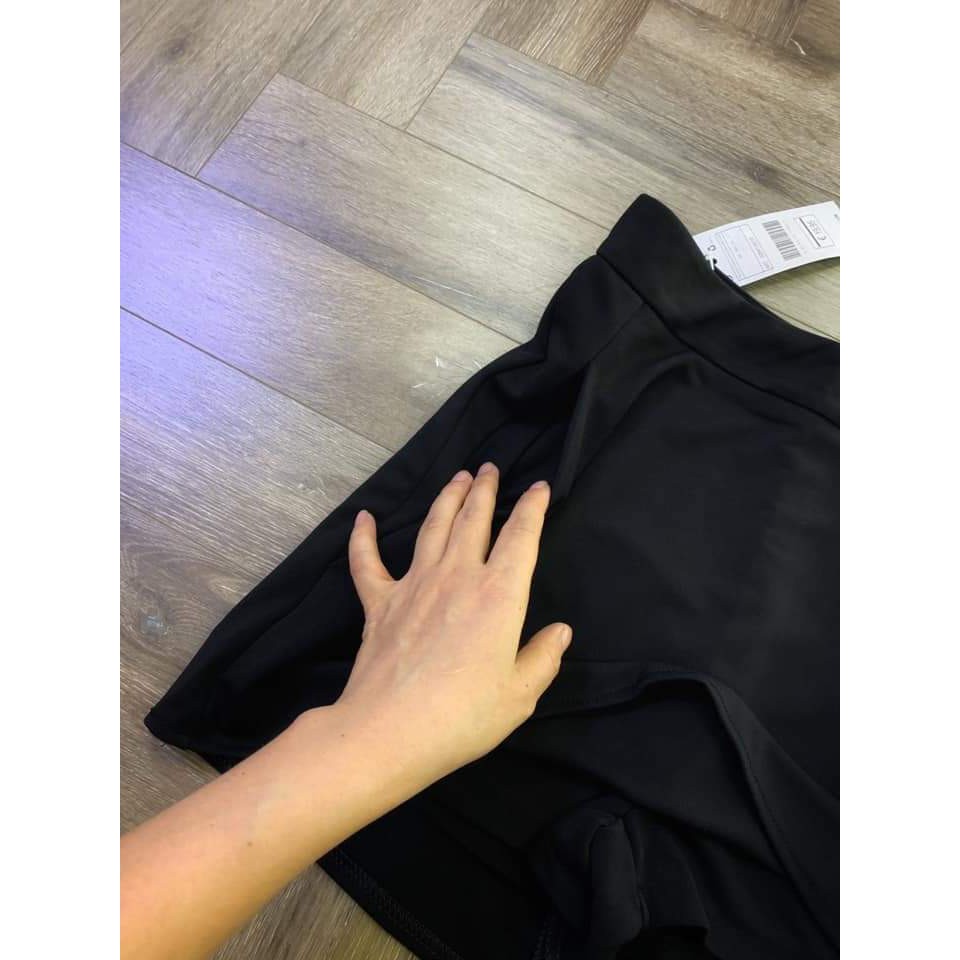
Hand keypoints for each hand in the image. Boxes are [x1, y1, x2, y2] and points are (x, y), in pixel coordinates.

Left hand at [336, 462, 571, 787]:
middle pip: (473, 519)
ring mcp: (414, 585)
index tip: (540, 487)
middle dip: (485, 490)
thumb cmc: (464, 716)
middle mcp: (457, 576)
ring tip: (457, 478)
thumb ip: (542, 658)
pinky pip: (367, 562)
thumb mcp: (519, 695)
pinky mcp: (379, 602)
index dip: (533, 508)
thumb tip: (560, 631)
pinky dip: (364, 538)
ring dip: (447, 498)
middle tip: (489, 468)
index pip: (521, 537)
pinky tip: (364, 518)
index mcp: (498, 595)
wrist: (391, 731)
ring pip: (433, 526)